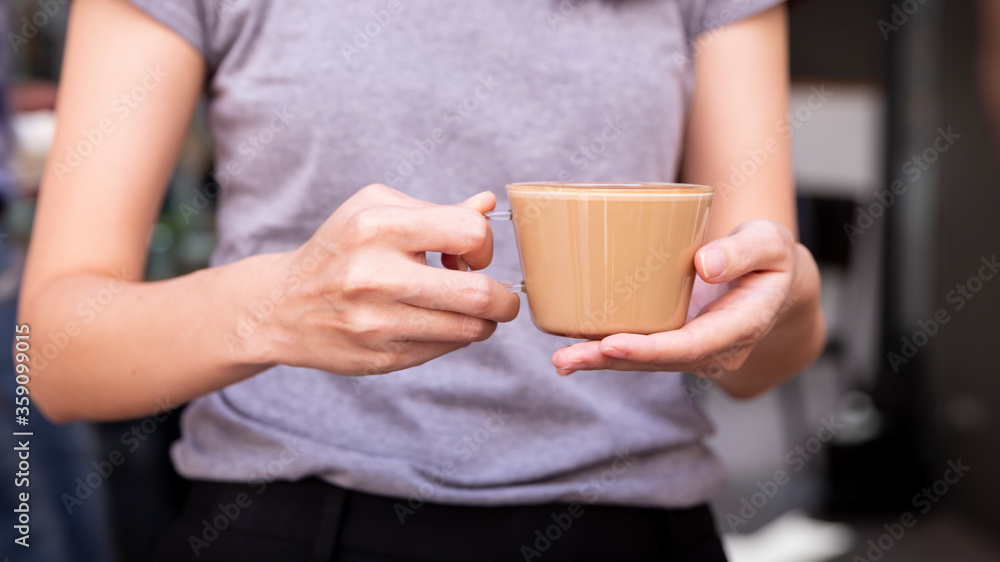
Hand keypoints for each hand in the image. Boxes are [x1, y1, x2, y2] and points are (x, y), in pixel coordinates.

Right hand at [259, 184, 519, 374]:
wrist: (282, 306)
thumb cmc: (340, 249)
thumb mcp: (374, 210)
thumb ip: (435, 210)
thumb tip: (488, 205)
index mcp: (377, 226)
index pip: (469, 234)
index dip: (484, 245)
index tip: (472, 254)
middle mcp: (375, 276)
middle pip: (479, 294)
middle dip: (505, 299)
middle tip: (502, 298)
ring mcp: (377, 323)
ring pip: (468, 329)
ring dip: (484, 321)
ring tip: (471, 310)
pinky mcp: (380, 358)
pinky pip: (444, 350)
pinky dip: (453, 337)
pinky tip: (435, 323)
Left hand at [551, 219, 815, 377]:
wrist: (777, 285)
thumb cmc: (771, 260)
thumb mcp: (769, 243)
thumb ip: (743, 251)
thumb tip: (705, 263)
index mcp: (742, 326)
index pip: (691, 345)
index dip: (650, 349)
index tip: (612, 344)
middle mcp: (717, 350)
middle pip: (659, 361)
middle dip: (611, 361)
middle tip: (567, 358)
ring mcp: (697, 353)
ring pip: (646, 363)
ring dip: (602, 362)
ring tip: (562, 359)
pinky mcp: (678, 346)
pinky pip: (643, 354)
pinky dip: (608, 353)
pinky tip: (574, 352)